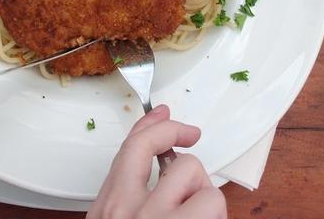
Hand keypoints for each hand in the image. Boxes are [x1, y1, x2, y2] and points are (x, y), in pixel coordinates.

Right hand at [87, 105, 225, 218]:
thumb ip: (129, 203)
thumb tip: (158, 184)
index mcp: (107, 208)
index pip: (128, 150)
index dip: (148, 125)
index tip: (162, 114)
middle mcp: (125, 209)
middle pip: (151, 146)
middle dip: (176, 142)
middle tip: (193, 140)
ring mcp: (154, 217)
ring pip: (190, 169)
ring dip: (202, 192)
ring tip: (199, 215)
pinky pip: (212, 199)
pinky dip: (216, 211)